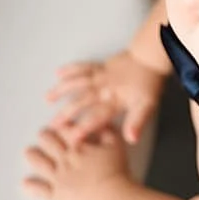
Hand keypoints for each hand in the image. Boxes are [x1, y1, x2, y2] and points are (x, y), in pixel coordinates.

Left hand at [21, 123, 129, 199]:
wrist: (109, 196)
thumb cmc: (115, 171)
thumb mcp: (117, 146)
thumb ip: (107, 132)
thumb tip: (100, 124)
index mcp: (79, 146)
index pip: (66, 130)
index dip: (62, 126)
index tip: (60, 124)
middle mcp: (65, 159)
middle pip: (50, 144)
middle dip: (45, 137)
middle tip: (43, 135)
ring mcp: (58, 177)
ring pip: (41, 163)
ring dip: (33, 156)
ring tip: (29, 152)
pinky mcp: (57, 194)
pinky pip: (41, 190)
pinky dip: (32, 186)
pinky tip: (26, 183)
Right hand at [46, 50, 163, 146]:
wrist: (151, 59)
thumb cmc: (149, 84)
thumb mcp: (147, 106)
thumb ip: (137, 122)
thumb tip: (131, 139)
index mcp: (114, 102)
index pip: (96, 118)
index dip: (84, 129)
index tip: (71, 140)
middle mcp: (103, 90)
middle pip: (80, 103)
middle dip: (65, 114)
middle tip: (52, 125)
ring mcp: (100, 77)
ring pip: (76, 83)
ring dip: (61, 90)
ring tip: (47, 98)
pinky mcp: (100, 66)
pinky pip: (83, 66)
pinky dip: (70, 69)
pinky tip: (58, 72)